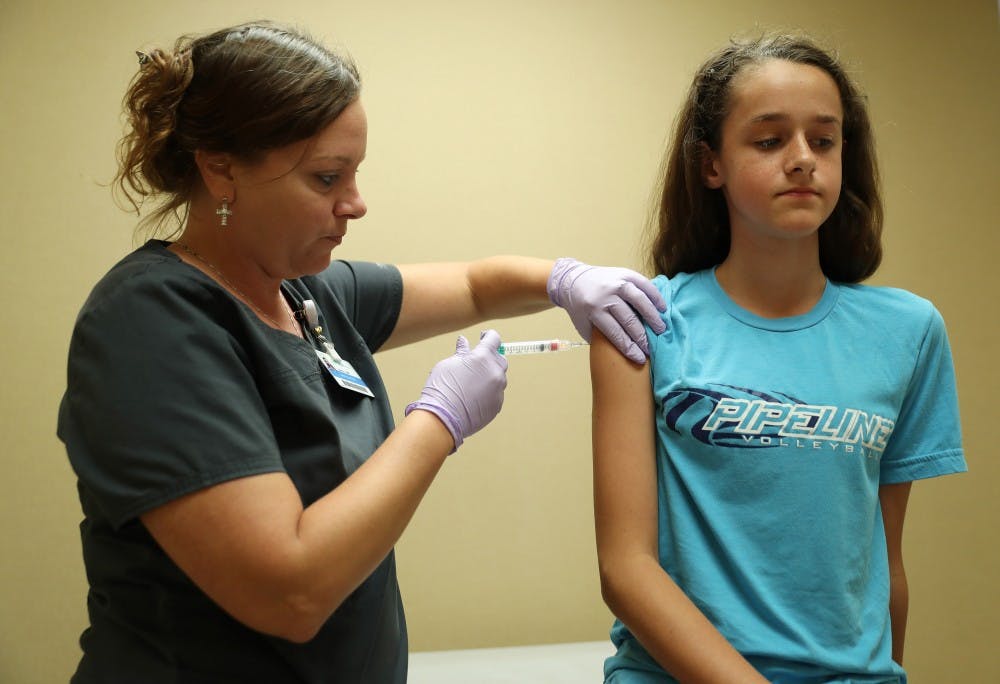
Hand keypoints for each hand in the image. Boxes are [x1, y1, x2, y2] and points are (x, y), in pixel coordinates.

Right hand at [404, 329, 508, 451]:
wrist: (442, 418)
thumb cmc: (442, 388)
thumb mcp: (449, 365)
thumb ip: (461, 352)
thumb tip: (464, 341)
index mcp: (483, 357)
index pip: (494, 339)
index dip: (488, 336)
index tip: (483, 337)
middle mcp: (495, 372)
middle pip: (500, 358)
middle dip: (490, 357)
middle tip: (477, 361)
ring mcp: (498, 390)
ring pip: (499, 378)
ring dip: (489, 376)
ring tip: (472, 382)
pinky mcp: (497, 405)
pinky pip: (496, 393)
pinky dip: (488, 392)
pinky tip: (473, 396)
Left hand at [547, 257, 666, 363]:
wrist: (573, 279)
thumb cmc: (580, 307)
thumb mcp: (584, 325)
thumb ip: (600, 337)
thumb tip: (622, 351)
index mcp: (593, 310)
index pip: (616, 333)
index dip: (630, 348)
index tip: (641, 358)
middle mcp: (606, 295)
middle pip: (629, 319)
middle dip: (642, 337)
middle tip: (652, 348)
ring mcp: (616, 282)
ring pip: (639, 300)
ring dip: (652, 316)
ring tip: (661, 329)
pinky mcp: (624, 273)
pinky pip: (643, 284)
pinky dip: (655, 296)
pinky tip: (662, 308)